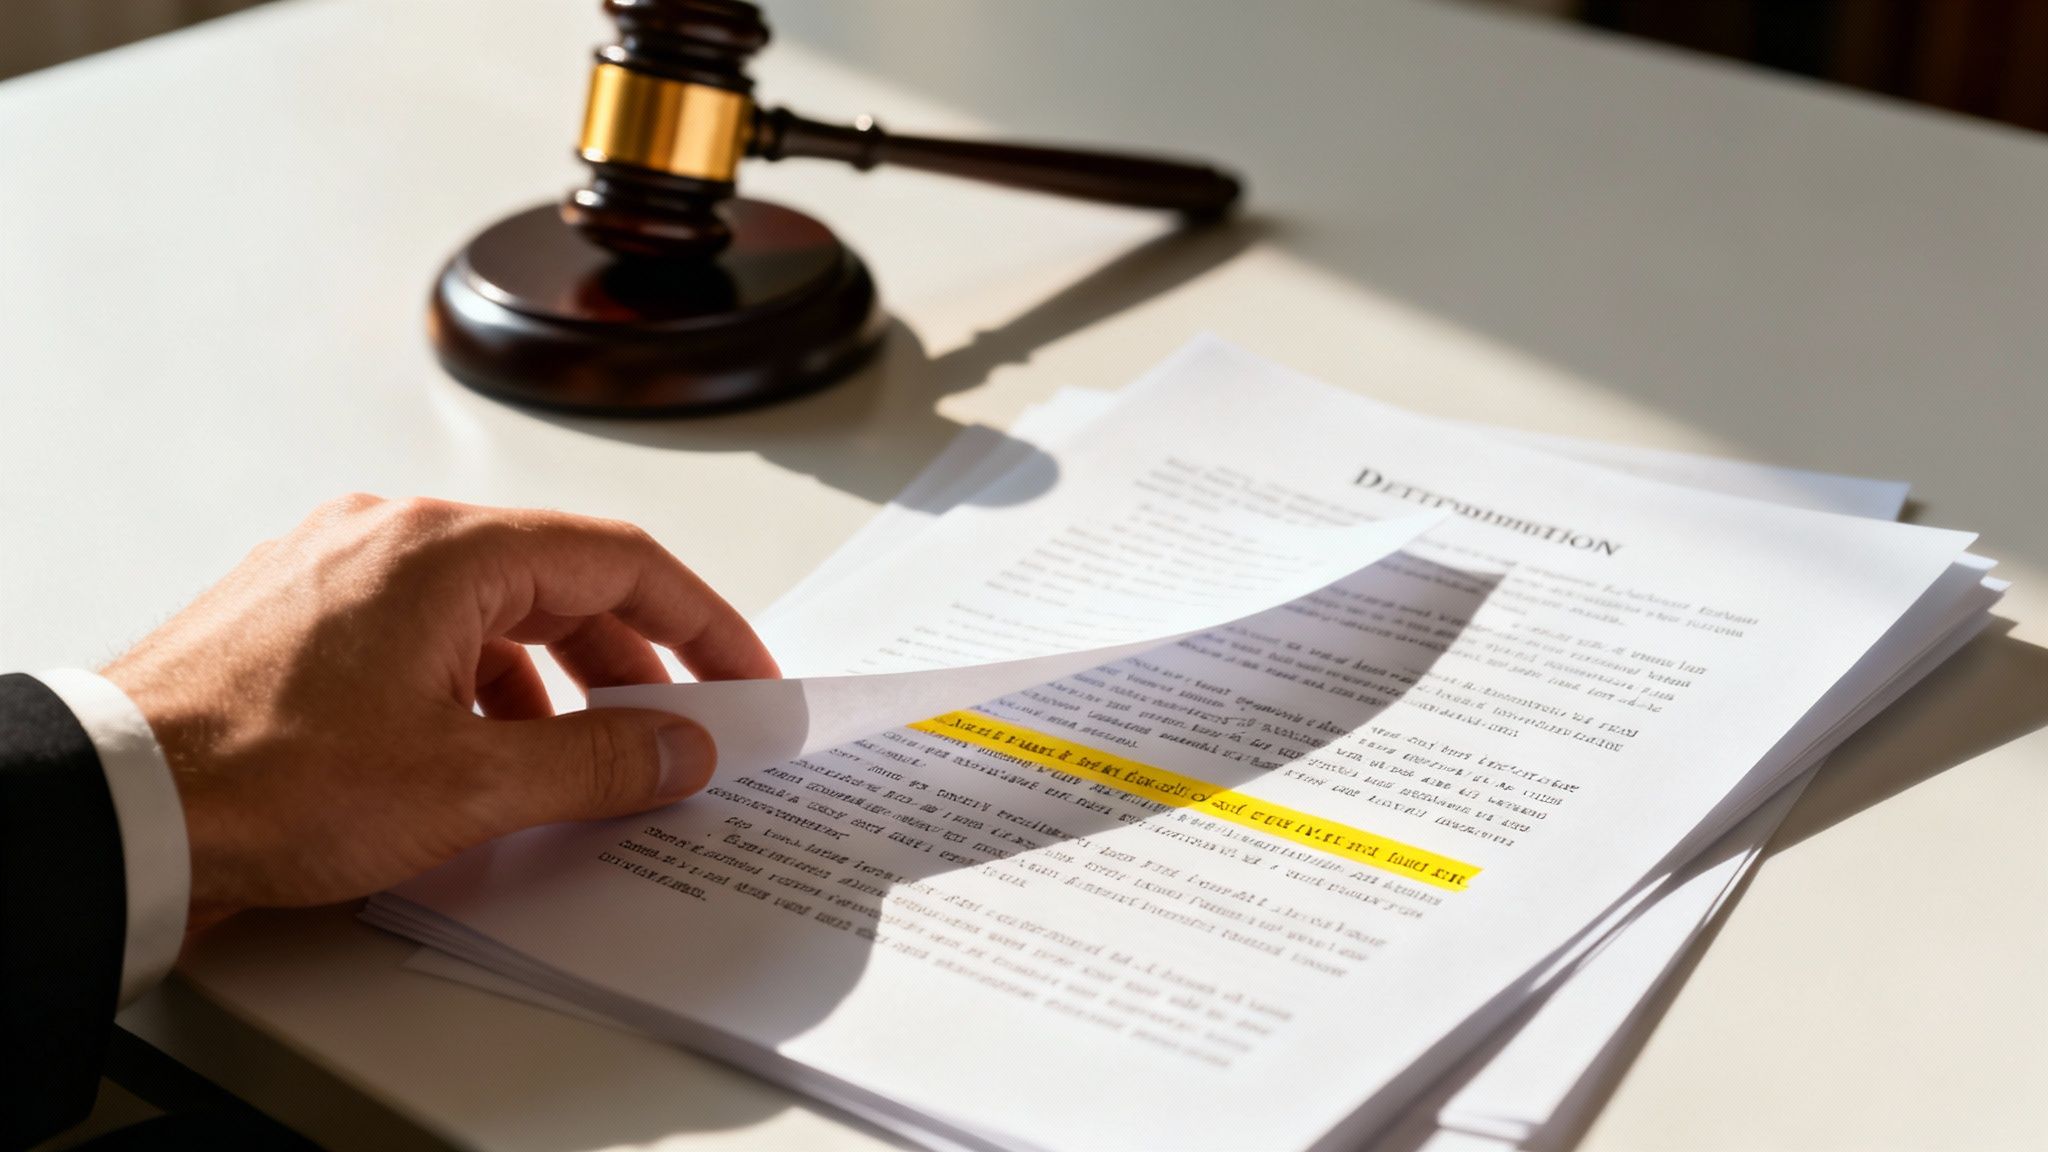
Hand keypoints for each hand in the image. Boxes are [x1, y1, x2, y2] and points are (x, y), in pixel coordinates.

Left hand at [103, 495, 779, 929]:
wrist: (115, 806)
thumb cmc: (261, 778)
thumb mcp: (468, 782)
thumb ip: (599, 760)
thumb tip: (677, 747)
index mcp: (445, 550)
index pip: (619, 561)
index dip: (701, 622)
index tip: (742, 674)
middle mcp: (390, 537)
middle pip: (557, 581)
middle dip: (629, 662)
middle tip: (676, 726)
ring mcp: (337, 569)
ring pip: (488, 608)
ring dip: (552, 681)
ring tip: (577, 758)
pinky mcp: (299, 614)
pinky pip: (425, 630)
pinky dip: (478, 685)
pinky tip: (480, 754)